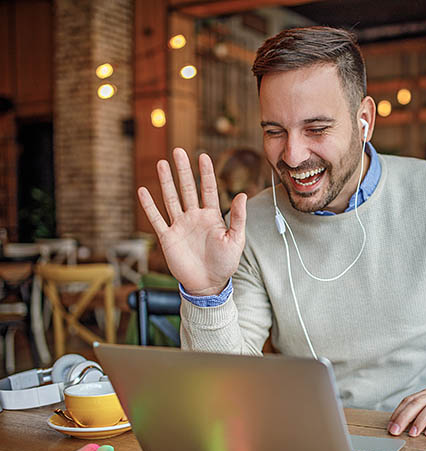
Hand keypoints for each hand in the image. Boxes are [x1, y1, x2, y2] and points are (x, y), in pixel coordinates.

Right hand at [137, 148, 246, 295]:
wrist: (208, 285)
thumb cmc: (225, 263)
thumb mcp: (236, 240)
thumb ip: (239, 218)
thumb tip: (243, 195)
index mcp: (212, 216)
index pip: (208, 189)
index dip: (206, 173)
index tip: (203, 155)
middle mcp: (195, 217)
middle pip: (187, 189)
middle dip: (183, 170)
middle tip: (178, 151)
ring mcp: (180, 226)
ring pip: (171, 199)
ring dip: (166, 182)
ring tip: (161, 164)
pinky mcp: (168, 238)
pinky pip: (157, 219)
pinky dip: (149, 206)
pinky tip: (143, 191)